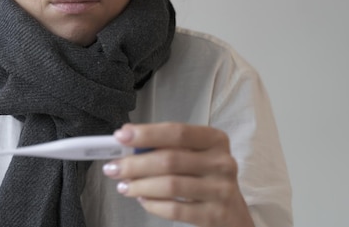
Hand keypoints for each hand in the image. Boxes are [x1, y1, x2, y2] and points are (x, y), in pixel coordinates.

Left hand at [102, 123, 253, 226]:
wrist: (234, 215)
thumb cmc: (206, 178)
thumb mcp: (195, 156)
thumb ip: (167, 148)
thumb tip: (128, 145)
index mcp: (215, 139)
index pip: (177, 132)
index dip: (147, 133)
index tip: (121, 136)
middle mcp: (222, 162)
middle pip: (170, 160)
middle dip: (135, 164)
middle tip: (113, 168)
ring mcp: (221, 190)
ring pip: (170, 186)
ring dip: (140, 186)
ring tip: (124, 186)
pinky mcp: (215, 215)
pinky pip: (175, 209)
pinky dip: (153, 204)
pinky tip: (143, 200)